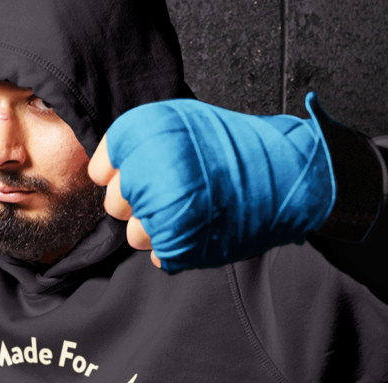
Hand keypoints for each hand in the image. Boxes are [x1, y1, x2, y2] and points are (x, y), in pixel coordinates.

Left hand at [90, 96, 335, 273]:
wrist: (286, 176)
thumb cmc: (237, 147)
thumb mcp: (185, 121)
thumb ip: (143, 140)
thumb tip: (109, 168)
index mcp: (145, 133)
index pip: (101, 168)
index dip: (122, 174)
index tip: (146, 173)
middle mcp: (147, 171)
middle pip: (114, 205)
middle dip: (139, 202)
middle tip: (175, 192)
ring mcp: (161, 212)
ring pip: (134, 235)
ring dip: (158, 228)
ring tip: (192, 210)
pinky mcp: (178, 245)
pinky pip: (158, 256)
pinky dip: (179, 247)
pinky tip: (201, 226)